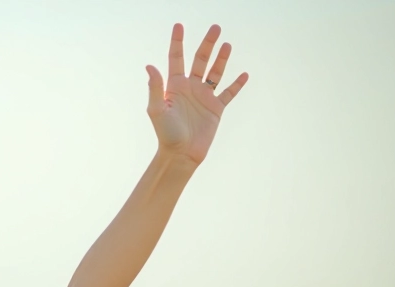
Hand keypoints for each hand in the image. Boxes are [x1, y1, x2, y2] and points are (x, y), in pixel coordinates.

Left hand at [146, 24, 247, 165]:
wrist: (181, 154)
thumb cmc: (166, 133)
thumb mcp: (156, 109)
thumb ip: (155, 87)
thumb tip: (150, 66)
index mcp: (174, 86)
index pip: (176, 58)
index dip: (177, 42)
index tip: (179, 25)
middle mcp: (190, 88)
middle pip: (200, 60)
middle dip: (207, 44)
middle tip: (215, 27)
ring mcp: (204, 97)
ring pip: (215, 72)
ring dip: (222, 58)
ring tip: (227, 44)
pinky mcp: (216, 109)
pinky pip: (228, 93)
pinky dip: (237, 84)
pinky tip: (244, 74)